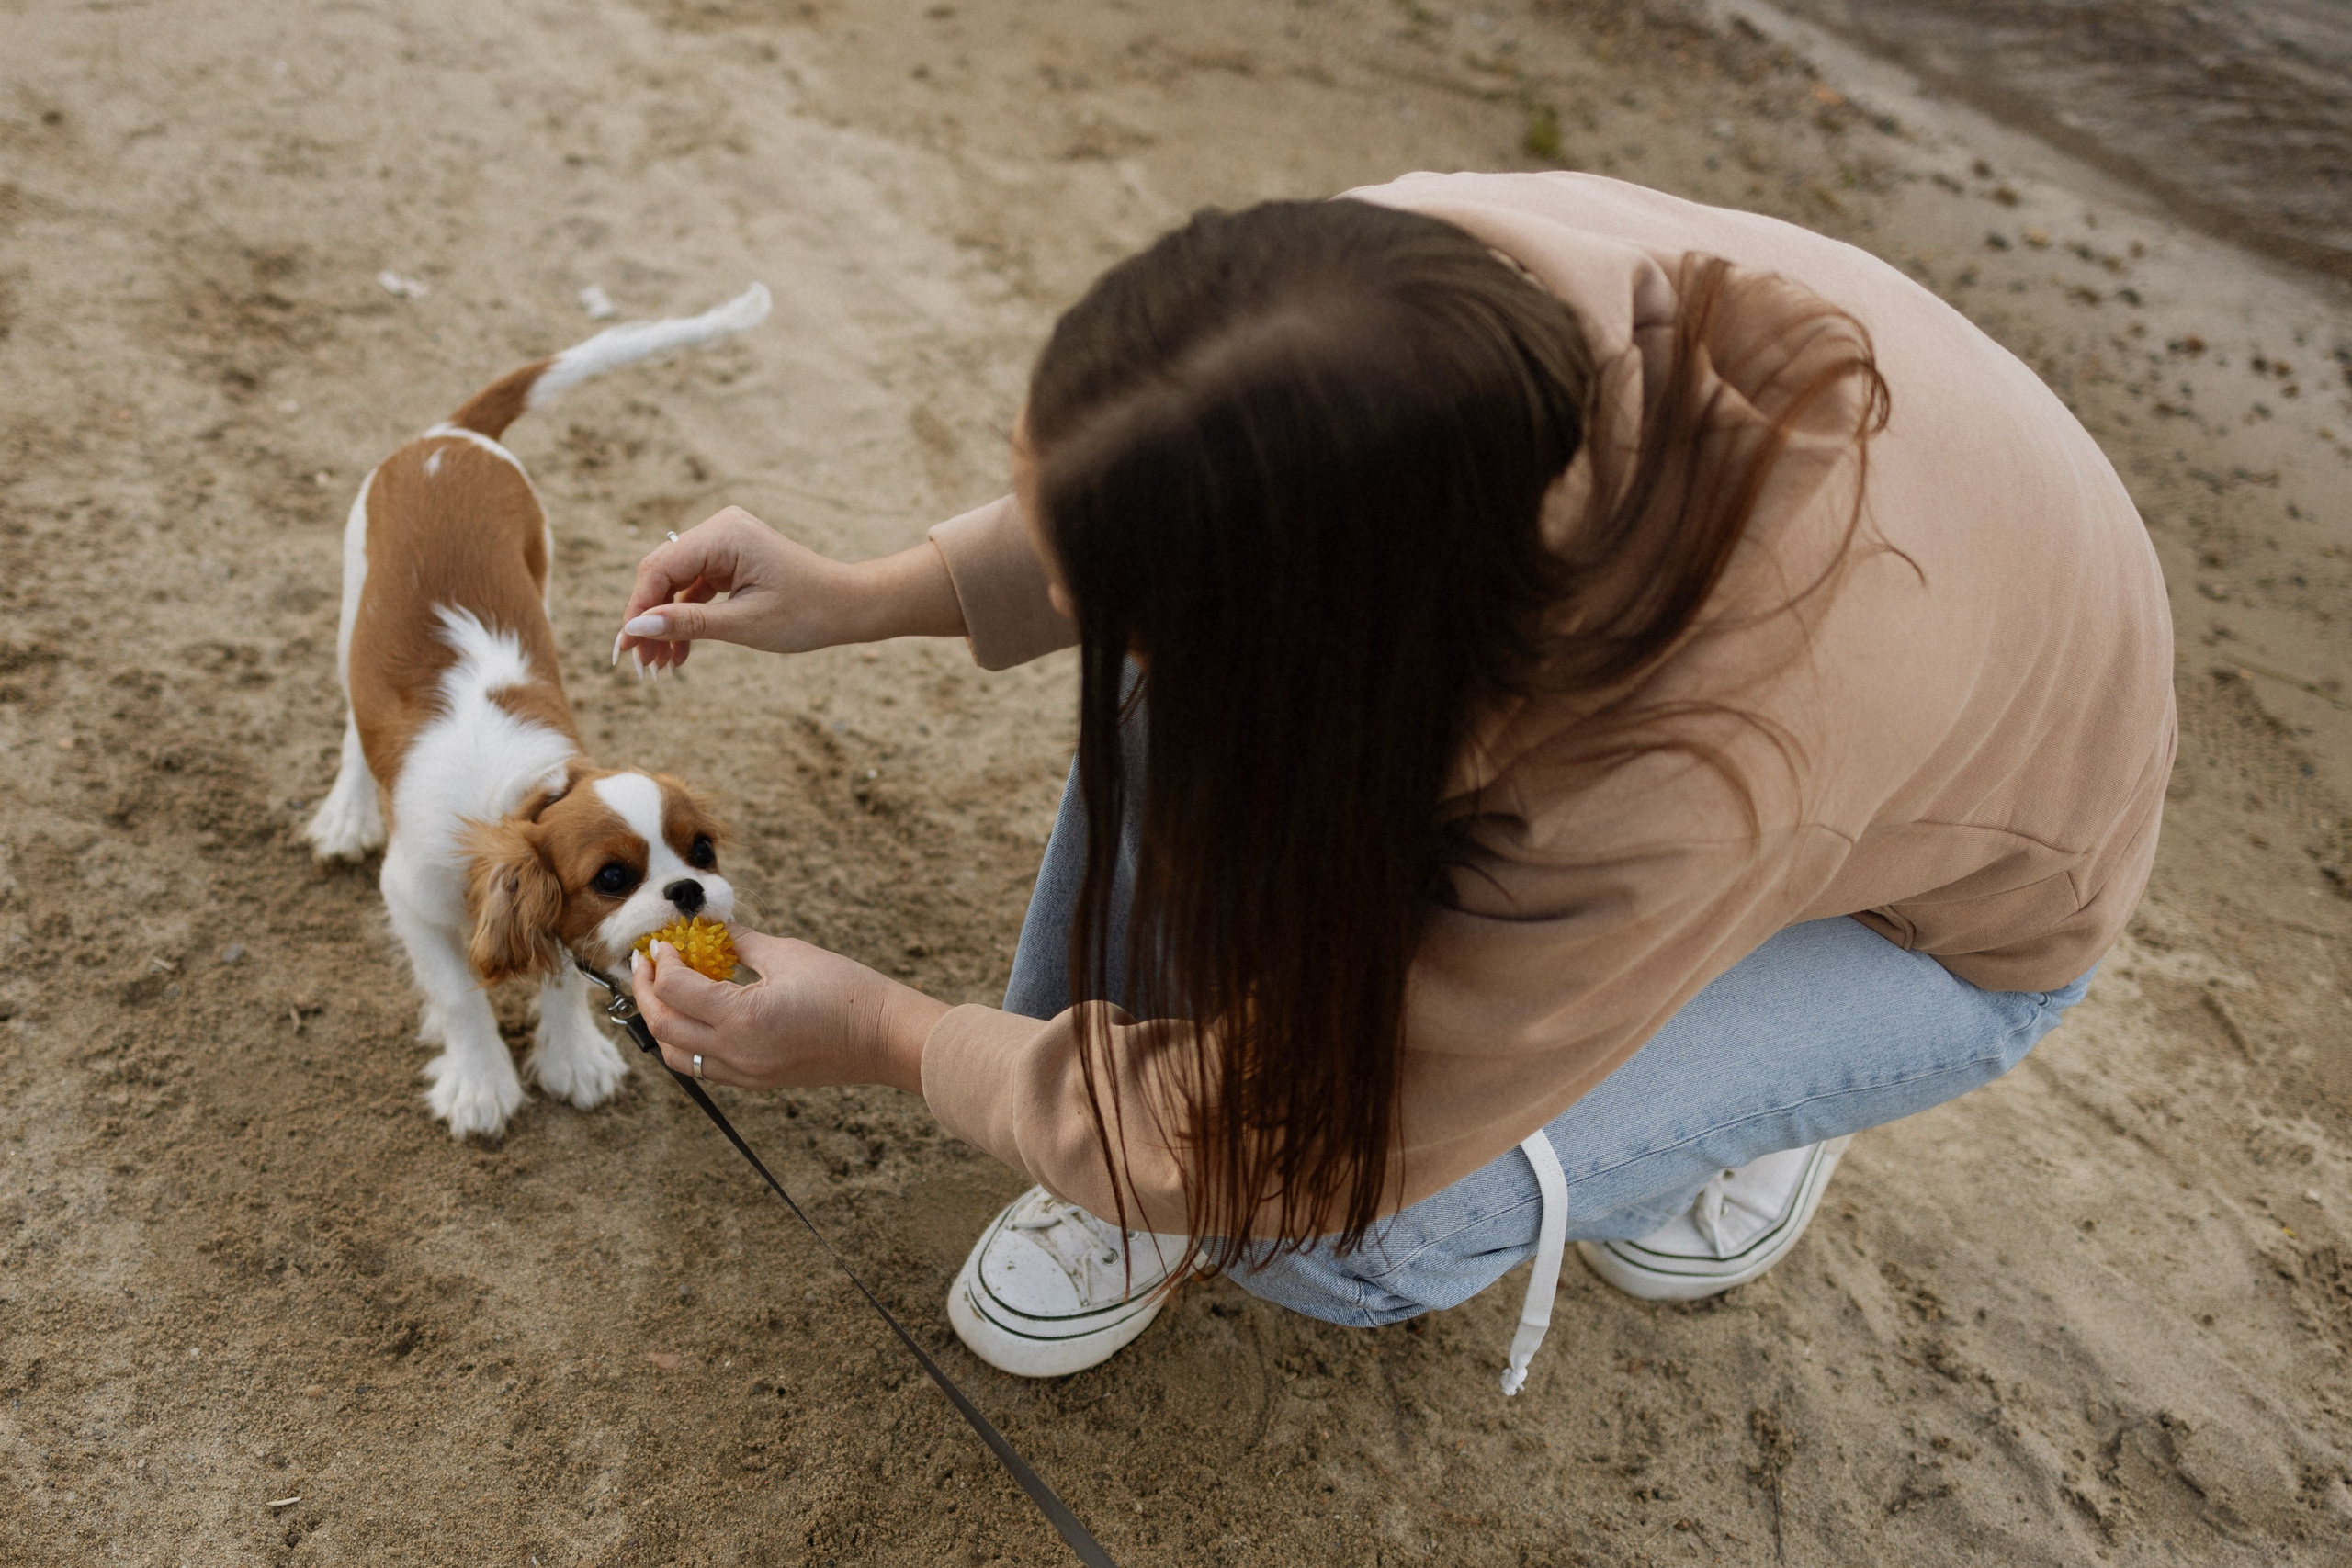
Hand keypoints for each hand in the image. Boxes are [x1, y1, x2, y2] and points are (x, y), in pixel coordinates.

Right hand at [614, 506, 965, 671]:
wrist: (851, 607)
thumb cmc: (807, 613)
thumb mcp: (743, 624)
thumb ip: (686, 623)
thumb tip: (635, 630)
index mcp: (724, 534)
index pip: (660, 569)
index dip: (637, 609)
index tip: (624, 647)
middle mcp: (720, 529)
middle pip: (663, 574)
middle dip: (649, 620)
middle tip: (640, 664)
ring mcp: (726, 544)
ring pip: (677, 584)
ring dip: (666, 623)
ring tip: (660, 666)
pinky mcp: (732, 561)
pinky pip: (696, 588)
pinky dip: (687, 617)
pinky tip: (679, 653)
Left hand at [630, 930, 944, 1094]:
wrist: (885, 1038)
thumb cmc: (847, 990)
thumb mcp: (789, 954)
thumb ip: (742, 942)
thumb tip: (712, 929)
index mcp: (742, 1017)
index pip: (674, 989)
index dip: (660, 961)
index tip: (663, 942)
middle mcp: (735, 1053)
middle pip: (662, 1027)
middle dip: (646, 992)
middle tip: (648, 962)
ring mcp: (744, 1073)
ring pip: (676, 1056)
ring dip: (661, 1022)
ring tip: (663, 991)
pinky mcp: (756, 1082)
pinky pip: (703, 1067)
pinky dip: (687, 1041)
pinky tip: (697, 1015)